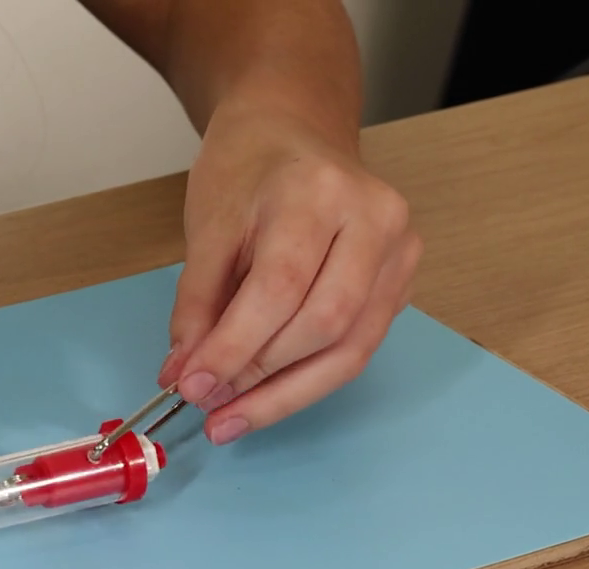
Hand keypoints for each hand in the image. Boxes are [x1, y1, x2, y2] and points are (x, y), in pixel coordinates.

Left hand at [159, 100, 421, 443]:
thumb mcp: (207, 226)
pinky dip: (309, 378)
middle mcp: (374, 218)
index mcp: (318, 192)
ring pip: (351, 348)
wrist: (292, 131)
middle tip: (210, 406)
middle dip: (262, 378)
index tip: (192, 387)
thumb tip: (186, 375)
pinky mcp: (403, 279)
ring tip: (233, 418)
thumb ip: (196, 303)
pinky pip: (359, 346)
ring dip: (287, 394)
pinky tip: (266, 395)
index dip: (234, 349)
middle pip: (325, 324)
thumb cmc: (247, 171)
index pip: (279, 288)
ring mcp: (400, 249)